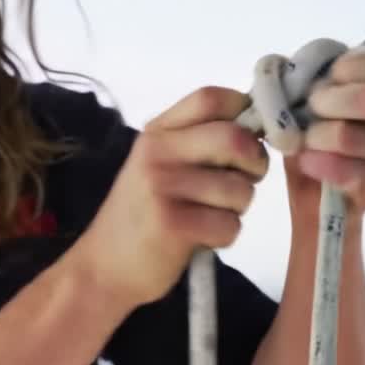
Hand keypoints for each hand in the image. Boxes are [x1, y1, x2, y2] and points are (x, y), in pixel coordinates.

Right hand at [75, 87, 268, 306]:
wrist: (104, 266)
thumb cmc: (143, 214)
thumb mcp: (160, 165)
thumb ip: (199, 141)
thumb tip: (259, 128)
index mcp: (158, 131)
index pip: (210, 98)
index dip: (246, 110)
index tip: (255, 135)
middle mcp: (157, 152)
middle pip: (234, 138)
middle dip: (255, 163)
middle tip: (244, 181)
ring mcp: (162, 187)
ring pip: (239, 188)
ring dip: (239, 208)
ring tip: (211, 214)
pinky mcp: (171, 224)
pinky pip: (230, 225)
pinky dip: (226, 237)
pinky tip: (201, 238)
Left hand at [285, 50, 364, 220]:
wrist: (314, 181)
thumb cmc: (316, 122)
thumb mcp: (309, 90)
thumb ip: (304, 74)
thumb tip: (283, 69)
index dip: (342, 70)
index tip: (322, 82)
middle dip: (326, 102)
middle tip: (309, 110)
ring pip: (348, 136)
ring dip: (315, 136)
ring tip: (305, 139)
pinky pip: (346, 171)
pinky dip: (317, 164)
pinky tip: (307, 161)